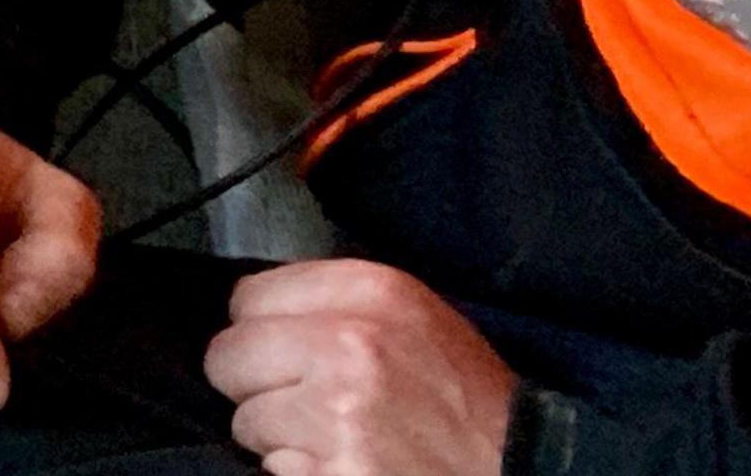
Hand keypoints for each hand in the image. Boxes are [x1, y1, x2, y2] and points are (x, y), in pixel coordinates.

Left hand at [201, 259, 516, 475]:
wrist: (520, 468)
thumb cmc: (466, 400)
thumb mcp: (415, 318)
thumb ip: (337, 304)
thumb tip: (256, 313)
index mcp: (372, 292)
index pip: (248, 297)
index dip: (261, 330)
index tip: (285, 350)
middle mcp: (350, 344)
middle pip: (229, 356)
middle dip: (256, 384)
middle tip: (302, 401)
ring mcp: (339, 413)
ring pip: (246, 419)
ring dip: (278, 436)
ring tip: (335, 439)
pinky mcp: (334, 471)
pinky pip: (273, 467)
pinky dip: (297, 471)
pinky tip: (341, 465)